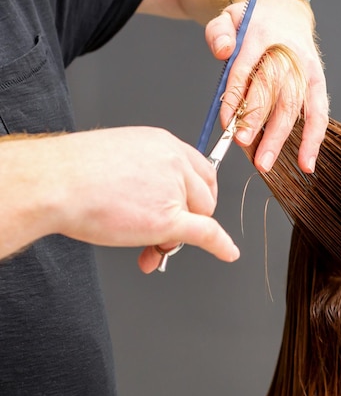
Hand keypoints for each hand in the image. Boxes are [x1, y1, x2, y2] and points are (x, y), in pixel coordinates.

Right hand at [43, 127, 238, 271]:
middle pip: (202, 196)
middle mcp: (174, 162)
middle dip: (189, 217)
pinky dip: (219, 245)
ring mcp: (173, 190)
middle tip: (164, 232)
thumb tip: (149, 197)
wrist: (57, 182)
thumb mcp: (118, 160)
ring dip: (178, 237)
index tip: (193, 207)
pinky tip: (227, 252)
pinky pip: (205, 233)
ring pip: (197, 218)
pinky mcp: (168, 218)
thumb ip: (144, 175)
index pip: (199, 170)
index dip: (197, 194)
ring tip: (146, 245)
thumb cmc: (74, 172)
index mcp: (162, 143)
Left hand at [205, 0, 328, 173]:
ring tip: (264, 162)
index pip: (246, 68)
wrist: (285, 11)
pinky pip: (318, 114)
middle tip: (242, 144)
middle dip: (256, 119)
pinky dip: (313, 140)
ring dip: (278, 137)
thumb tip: (222, 51)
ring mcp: (305, 69)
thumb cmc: (252, 23)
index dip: (236, 96)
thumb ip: (219, 32)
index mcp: (262, 34)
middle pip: (272, 89)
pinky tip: (305, 163)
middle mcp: (287, 52)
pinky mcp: (317, 82)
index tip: (226, 123)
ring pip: (292, 106)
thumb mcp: (229, 17)